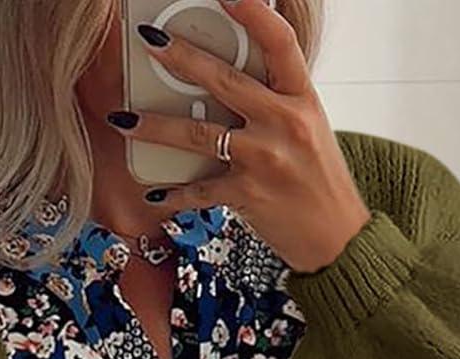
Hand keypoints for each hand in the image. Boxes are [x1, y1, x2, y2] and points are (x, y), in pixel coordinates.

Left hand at [107, 0, 371, 272]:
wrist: (336, 236)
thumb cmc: (318, 178)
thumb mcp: (309, 125)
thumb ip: (276, 97)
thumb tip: (235, 68)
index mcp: (302, 98)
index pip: (280, 43)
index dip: (254, 13)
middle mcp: (284, 124)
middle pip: (224, 81)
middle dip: (181, 58)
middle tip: (150, 41)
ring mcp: (263, 160)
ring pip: (198, 134)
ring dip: (154, 126)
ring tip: (123, 118)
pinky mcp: (247, 195)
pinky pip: (200, 190)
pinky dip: (174, 194)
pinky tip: (154, 194)